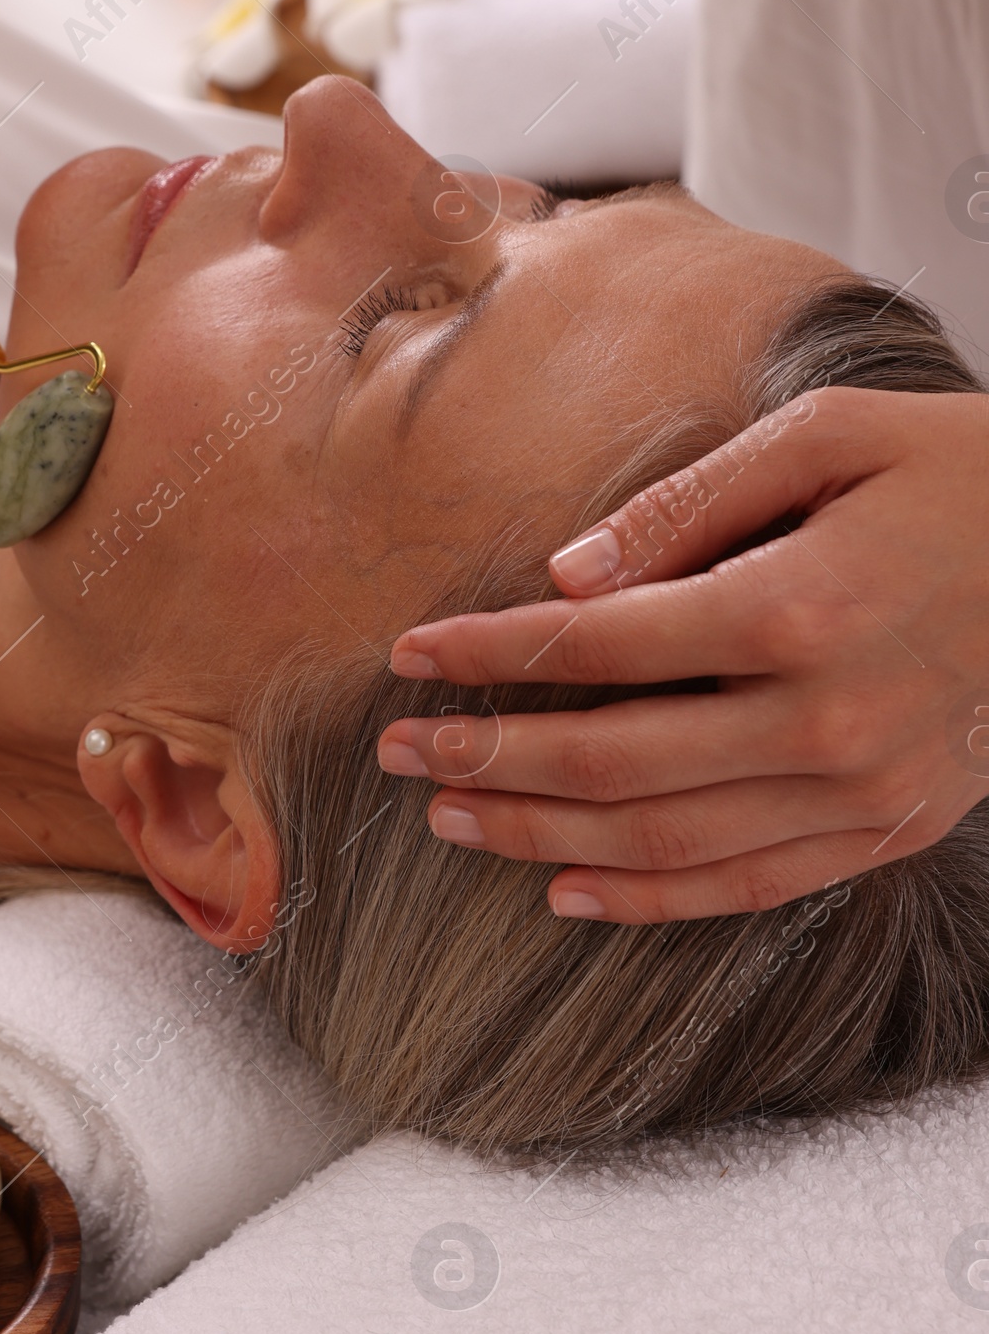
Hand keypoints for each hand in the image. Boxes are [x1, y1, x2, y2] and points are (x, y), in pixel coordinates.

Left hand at [377, 388, 988, 921]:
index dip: (490, 657)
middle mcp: (826, 719)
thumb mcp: (823, 435)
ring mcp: (863, 791)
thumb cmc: (950, 470)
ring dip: (543, 838)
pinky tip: (569, 889)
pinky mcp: (890, 828)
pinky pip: (749, 886)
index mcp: (796, 608)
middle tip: (399, 753)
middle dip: (489, 760)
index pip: (599, 649)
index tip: (410, 657)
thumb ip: (684, 508)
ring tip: (450, 821)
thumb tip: (564, 581)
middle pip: (614, 761)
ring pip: (667, 841)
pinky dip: (651, 898)